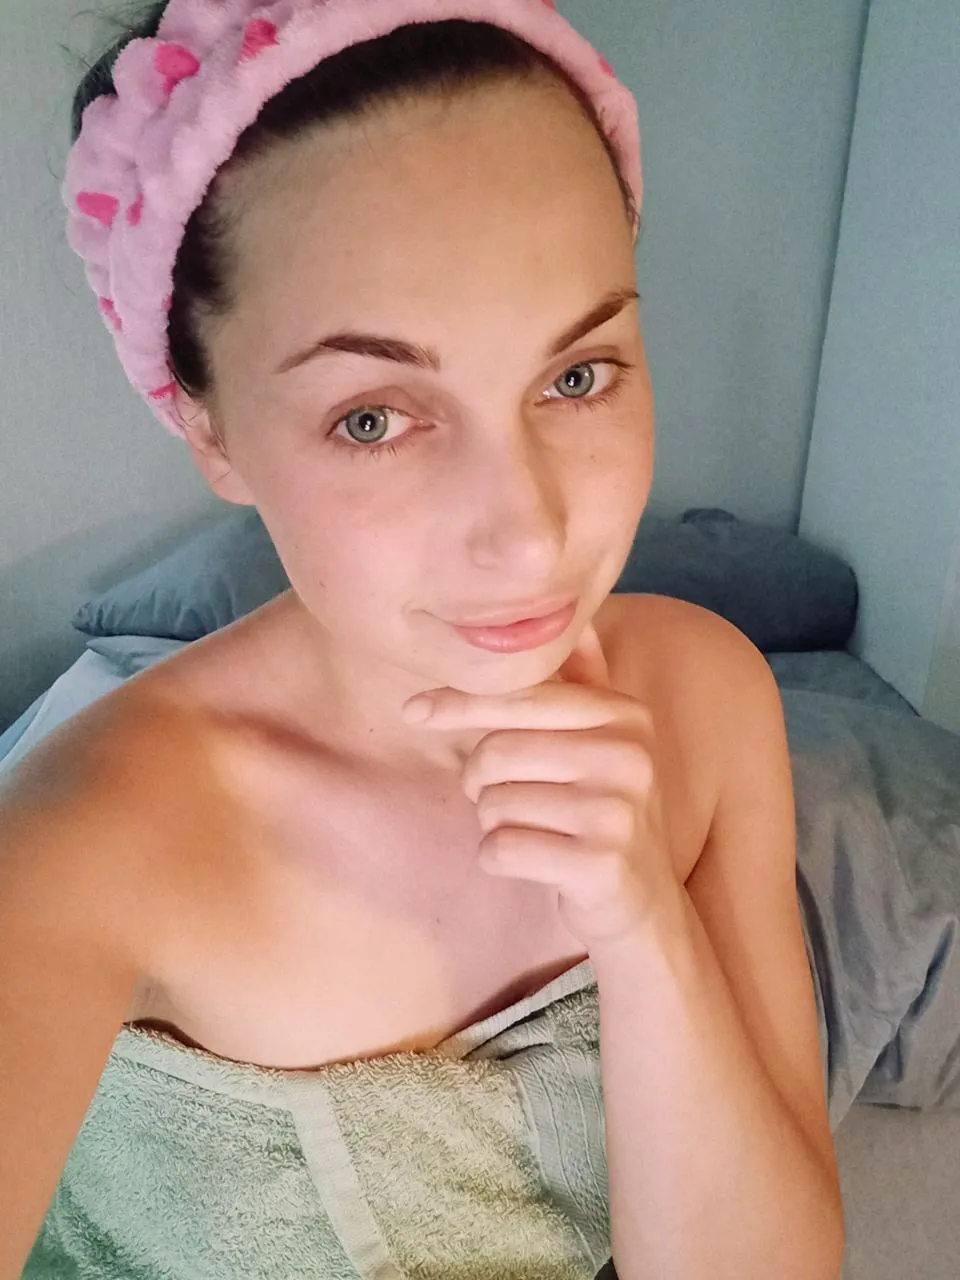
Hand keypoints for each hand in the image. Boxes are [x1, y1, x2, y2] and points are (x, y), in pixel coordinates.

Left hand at [401, 622, 683, 949]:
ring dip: (493, 821)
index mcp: (624, 714)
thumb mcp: (601, 741)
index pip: (522, 695)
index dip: (460, 701)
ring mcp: (619, 811)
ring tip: (532, 830)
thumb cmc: (597, 813)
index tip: (414, 709)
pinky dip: (500, 858)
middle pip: (497, 750)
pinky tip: (535, 862)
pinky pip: (502, 848)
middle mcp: (629, 755)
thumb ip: (584, 680)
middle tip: (496, 796)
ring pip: (494, 802)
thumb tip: (576, 612)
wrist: (640, 906)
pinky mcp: (602, 864)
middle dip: (479, 779)